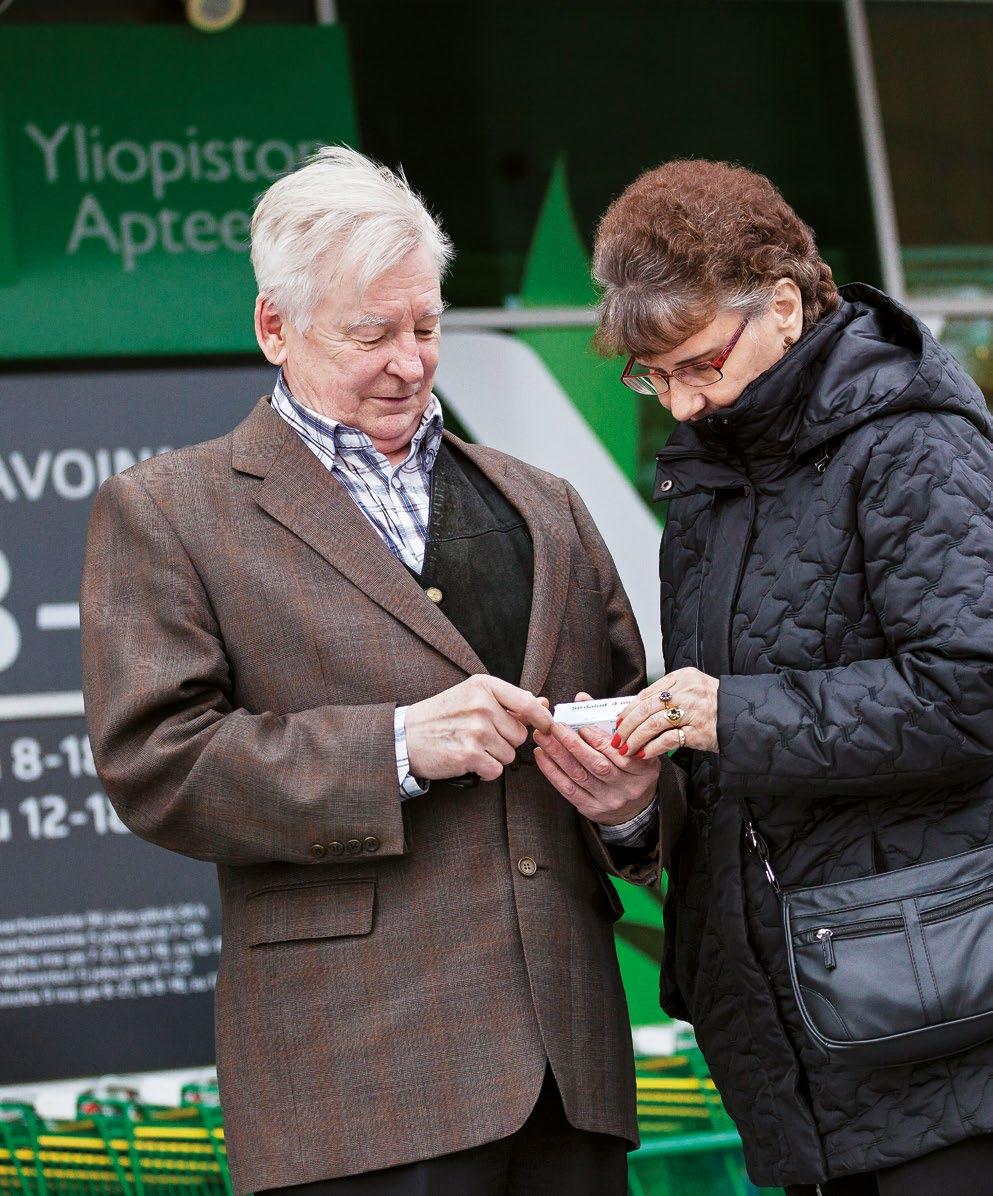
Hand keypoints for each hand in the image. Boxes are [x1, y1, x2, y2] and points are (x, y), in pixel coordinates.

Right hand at [406, 674, 553, 782]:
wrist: (406, 736)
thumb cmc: (441, 716)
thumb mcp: (472, 696)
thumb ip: (508, 700)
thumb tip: (544, 704)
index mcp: (483, 686)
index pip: (528, 703)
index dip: (543, 718)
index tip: (547, 727)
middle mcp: (481, 705)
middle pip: (520, 734)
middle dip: (506, 741)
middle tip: (483, 737)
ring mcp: (475, 730)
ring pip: (509, 754)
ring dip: (495, 756)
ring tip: (471, 747)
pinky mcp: (469, 755)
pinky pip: (496, 770)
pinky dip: (485, 771)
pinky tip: (469, 761)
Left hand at [533, 692, 659, 824]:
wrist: (636, 807)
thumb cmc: (632, 768)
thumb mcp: (631, 745)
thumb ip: (608, 720)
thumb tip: (581, 698)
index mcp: (644, 769)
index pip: (619, 754)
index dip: (599, 739)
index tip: (581, 726)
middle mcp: (628, 787)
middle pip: (597, 764)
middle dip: (571, 744)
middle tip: (554, 727)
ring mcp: (610, 800)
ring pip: (580, 775)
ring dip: (557, 755)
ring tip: (543, 738)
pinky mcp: (592, 809)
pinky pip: (569, 790)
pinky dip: (553, 772)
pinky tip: (542, 757)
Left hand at [614, 668, 719, 757]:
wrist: (744, 716)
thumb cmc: (715, 704)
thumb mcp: (691, 688)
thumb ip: (667, 695)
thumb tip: (636, 710)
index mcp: (681, 677)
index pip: (646, 693)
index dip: (629, 709)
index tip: (618, 721)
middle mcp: (686, 691)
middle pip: (646, 708)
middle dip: (627, 726)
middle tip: (617, 738)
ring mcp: (693, 711)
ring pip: (653, 724)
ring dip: (636, 738)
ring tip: (627, 749)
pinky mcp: (699, 731)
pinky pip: (668, 739)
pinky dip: (653, 747)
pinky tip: (645, 753)